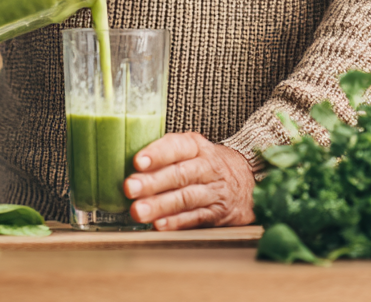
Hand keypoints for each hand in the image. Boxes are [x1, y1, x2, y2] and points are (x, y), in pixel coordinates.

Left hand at [123, 133, 254, 230]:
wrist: (246, 181)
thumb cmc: (205, 163)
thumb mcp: (191, 149)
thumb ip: (166, 153)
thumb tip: (124, 161)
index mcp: (197, 146)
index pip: (177, 146)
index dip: (157, 153)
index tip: (137, 161)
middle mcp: (207, 166)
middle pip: (179, 174)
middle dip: (153, 182)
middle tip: (130, 188)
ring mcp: (214, 190)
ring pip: (186, 197)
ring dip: (160, 205)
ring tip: (138, 211)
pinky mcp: (217, 213)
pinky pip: (195, 218)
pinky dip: (177, 222)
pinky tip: (159, 225)